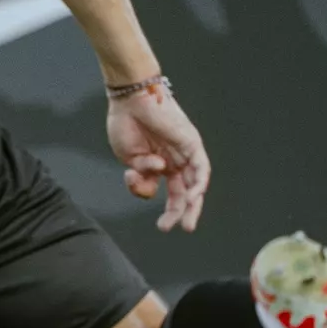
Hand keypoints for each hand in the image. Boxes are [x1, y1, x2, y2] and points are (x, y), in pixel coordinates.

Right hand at [106, 84, 210, 232]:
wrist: (129, 99)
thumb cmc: (126, 123)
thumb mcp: (128, 158)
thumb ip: (140, 175)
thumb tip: (154, 179)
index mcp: (161, 165)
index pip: (172, 193)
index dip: (169, 211)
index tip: (161, 227)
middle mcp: (177, 160)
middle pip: (186, 191)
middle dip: (182, 212)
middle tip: (179, 228)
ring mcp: (185, 151)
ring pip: (195, 182)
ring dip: (192, 203)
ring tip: (186, 222)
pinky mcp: (191, 142)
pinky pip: (200, 167)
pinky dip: (198, 183)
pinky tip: (192, 196)